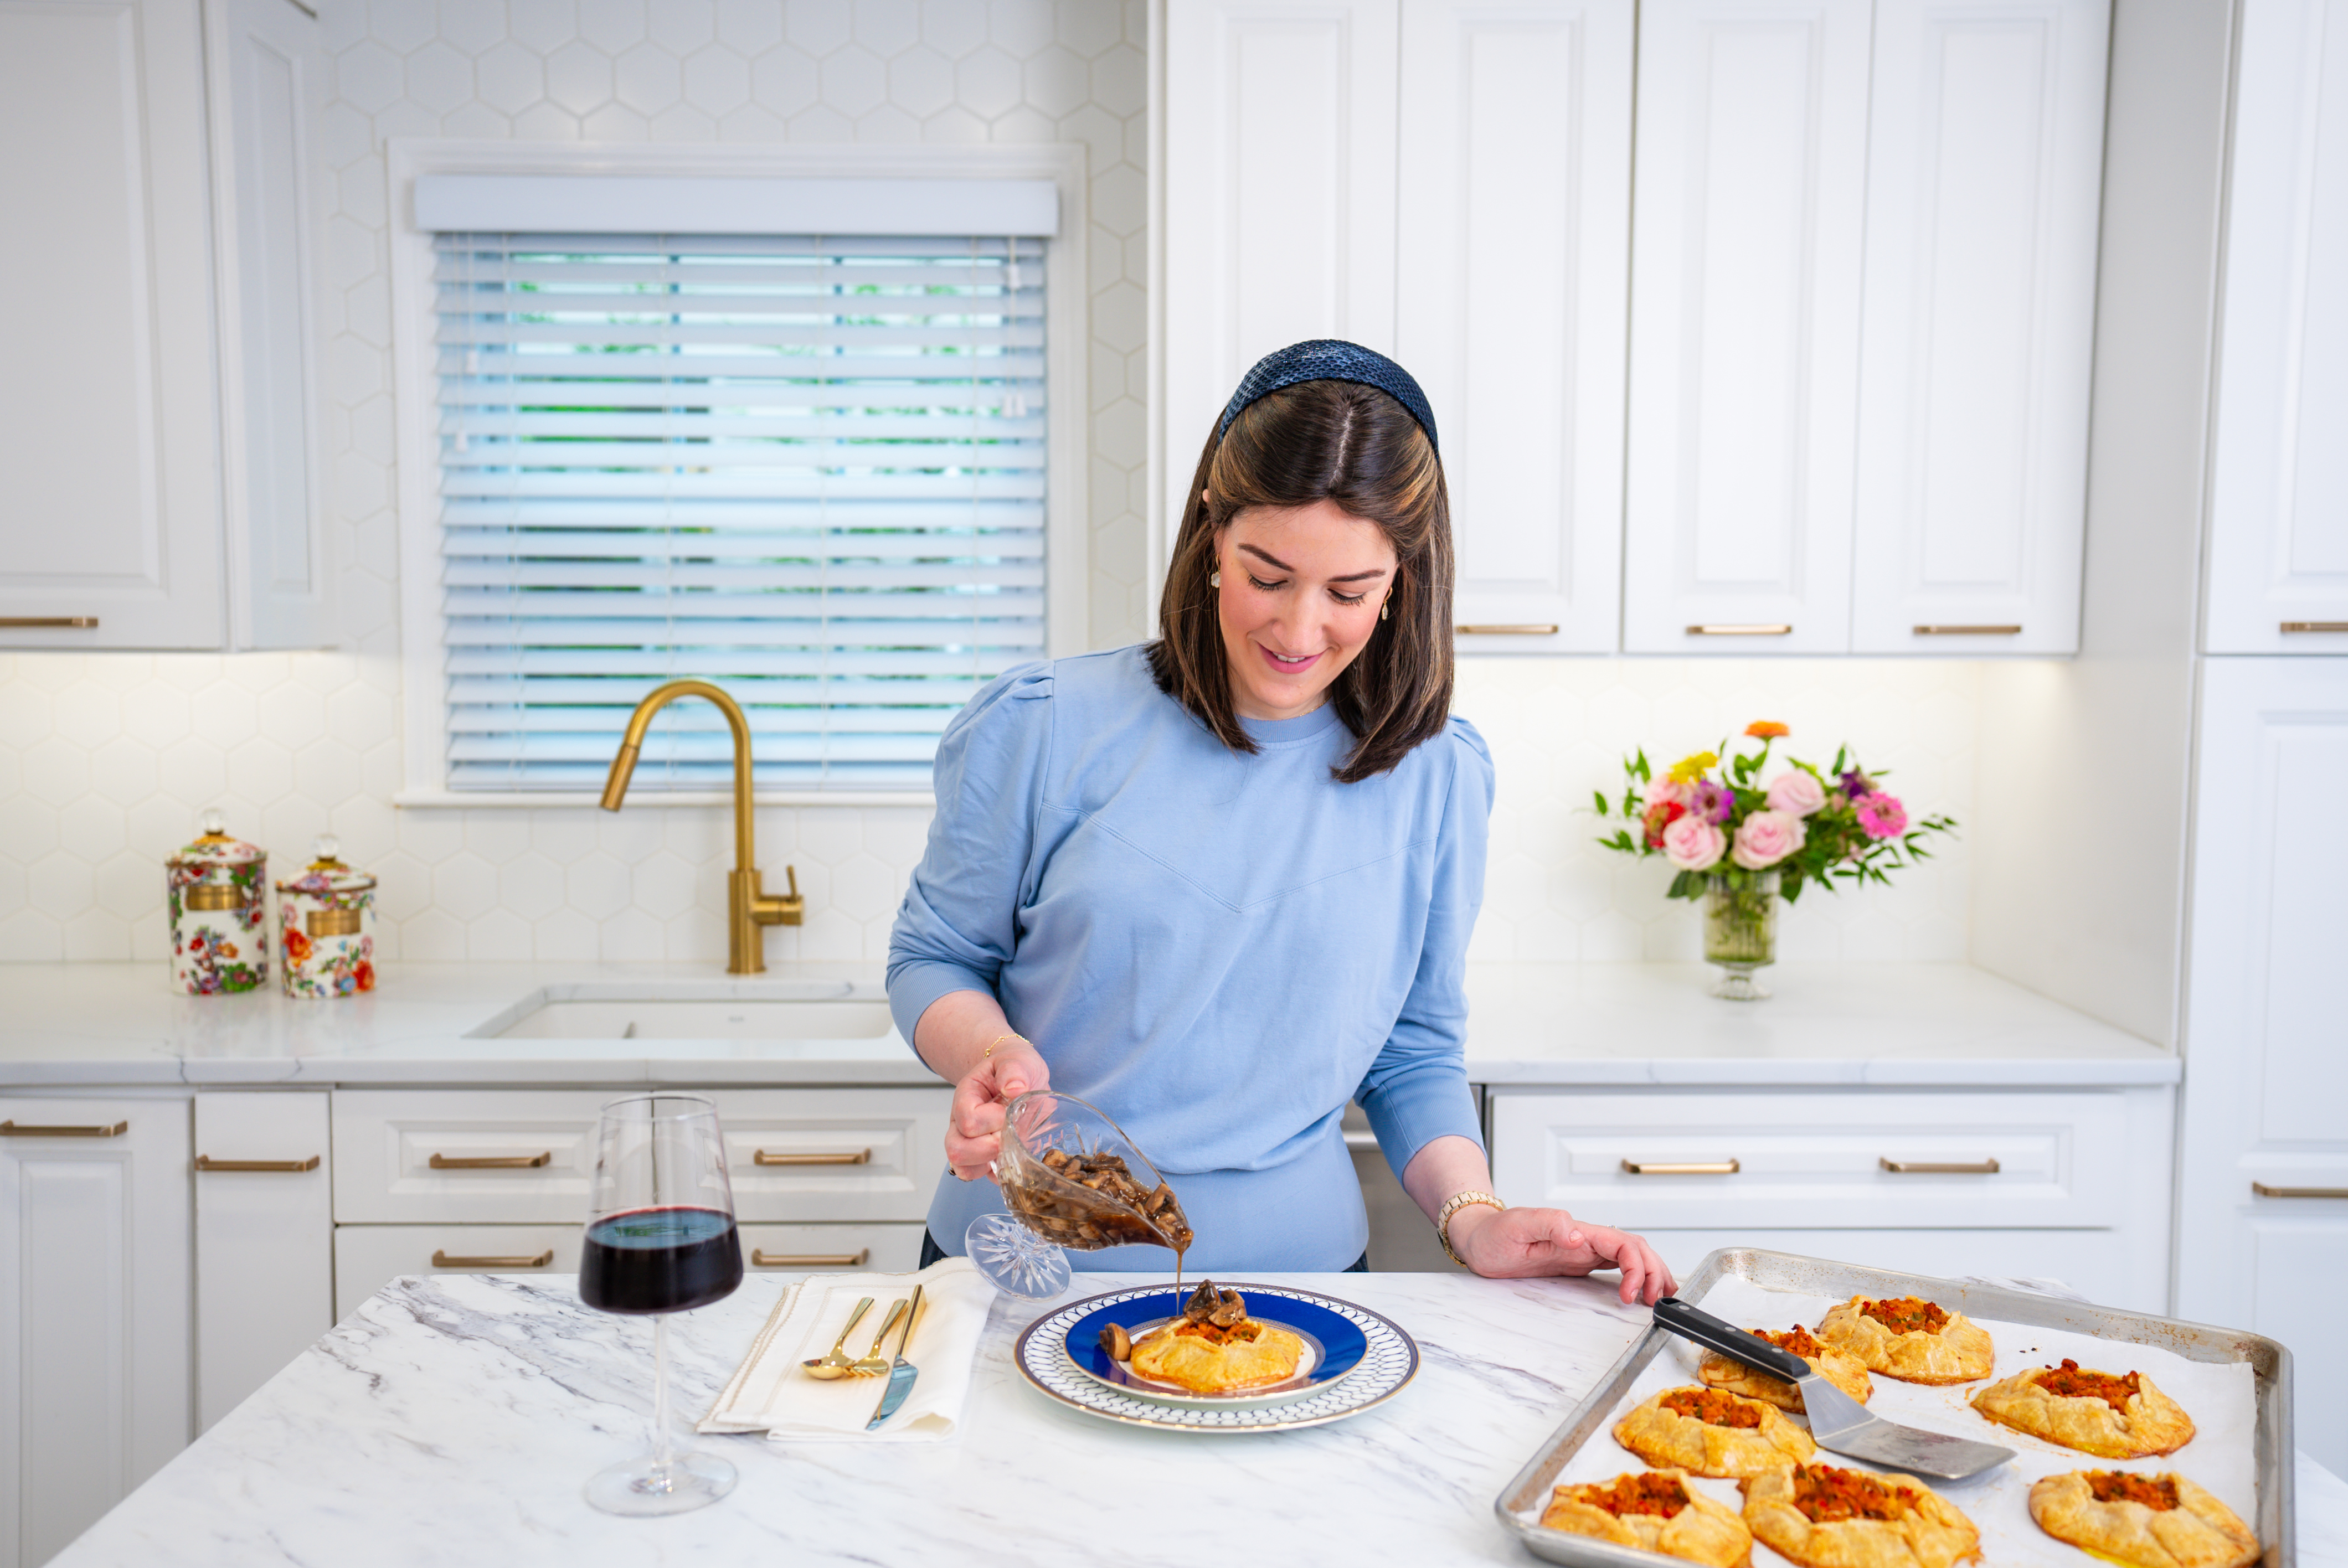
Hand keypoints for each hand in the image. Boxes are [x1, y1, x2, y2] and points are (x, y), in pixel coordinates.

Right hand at [945, 1036, 1051, 1180]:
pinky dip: (997, 1173)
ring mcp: (969, 1142)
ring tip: (1010, 1147)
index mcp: (966, 1096)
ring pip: (963, 1168)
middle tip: (1011, 1135)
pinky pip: (980, 1177)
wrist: (1019, 1076)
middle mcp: (961, 1123)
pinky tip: (1012, 1157)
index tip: (1009, 1111)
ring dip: (990, 1163)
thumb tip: (1014, 1088)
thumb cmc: (1015, 1068)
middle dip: (989, 1148)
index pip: (968, 1120)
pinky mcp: (981, 1158)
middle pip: (957, 1149)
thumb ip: (1014, 1070)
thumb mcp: (1018, 1060)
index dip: (992, 1121)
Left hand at [1446, 1204, 1677, 1304]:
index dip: (1636, 1268)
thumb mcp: (1517, 1225)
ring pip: (1631, 1256)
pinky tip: (1644, 1289)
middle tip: (1655, 1301)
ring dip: (1652, 1273)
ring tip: (1663, 1297)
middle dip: (1654, 1272)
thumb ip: (1549, 1224)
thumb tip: (1578, 1233)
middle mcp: (1585, 1239)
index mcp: (1577, 1231)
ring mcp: (1584, 1249)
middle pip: (1636, 1248)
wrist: (1479, 1239)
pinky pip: (1616, 1265)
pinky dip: (1636, 1276)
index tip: (1630, 1295)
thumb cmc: (1495, 1233)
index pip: (1622, 1244)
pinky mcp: (1578, 1261)